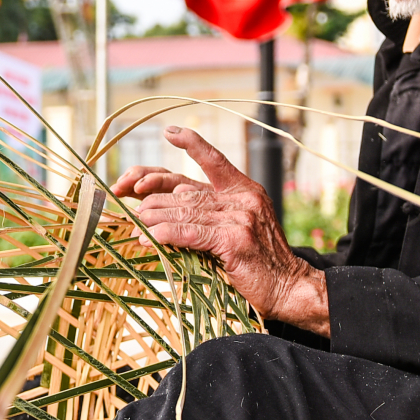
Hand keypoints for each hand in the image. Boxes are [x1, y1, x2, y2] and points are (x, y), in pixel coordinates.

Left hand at [111, 126, 328, 334]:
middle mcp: (242, 197)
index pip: (213, 159)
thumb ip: (207, 211)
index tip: (169, 132)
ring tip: (136, 225)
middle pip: (186, 190)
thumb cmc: (258, 261)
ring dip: (154, 219)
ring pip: (185, 211)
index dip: (191, 143)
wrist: (289, 287)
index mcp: (243, 189)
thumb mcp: (236, 226)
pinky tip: (151, 238)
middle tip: (130, 202)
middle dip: (153, 196)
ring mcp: (240, 217)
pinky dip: (166, 235)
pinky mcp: (234, 240)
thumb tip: (166, 201)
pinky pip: (191, 233)